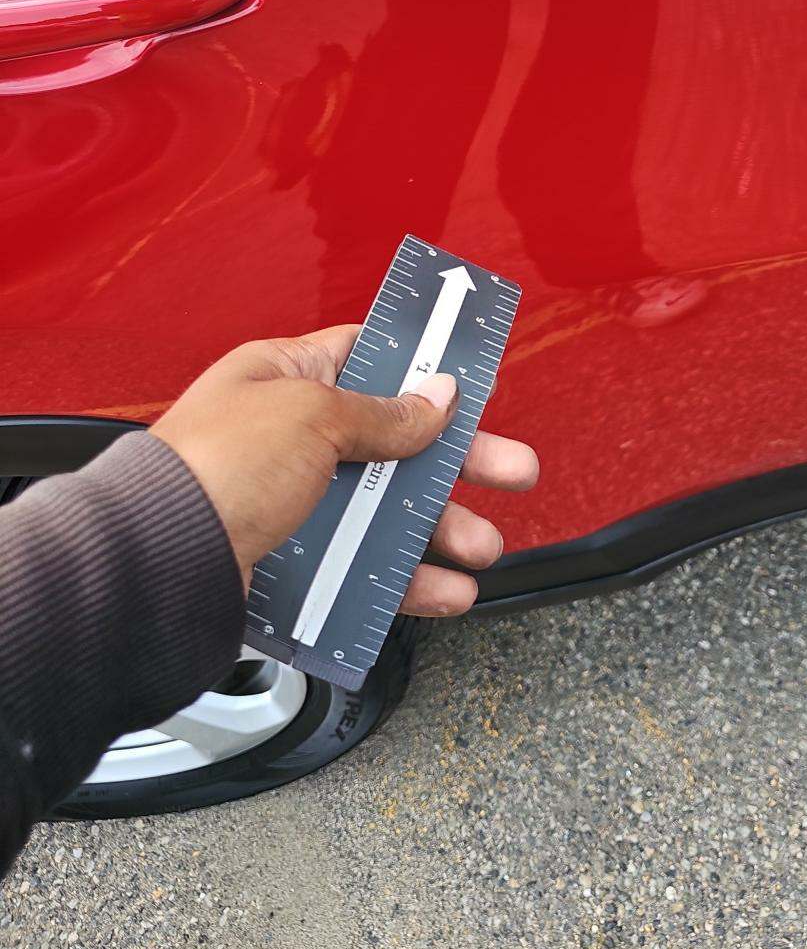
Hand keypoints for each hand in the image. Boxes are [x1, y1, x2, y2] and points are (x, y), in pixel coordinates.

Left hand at [150, 325, 537, 612]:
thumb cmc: (212, 467)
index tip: (476, 383)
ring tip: (482, 546)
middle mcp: (290, 438)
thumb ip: (385, 413)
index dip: (427, 370)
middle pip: (396, 444)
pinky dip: (407, 581)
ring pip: (386, 513)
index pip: (371, 358)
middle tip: (513, 471)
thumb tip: (437, 399)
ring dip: (441, 529)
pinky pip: (364, 570)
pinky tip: (445, 590)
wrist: (152, 565)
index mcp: (286, 378)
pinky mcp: (291, 564)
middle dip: (459, 461)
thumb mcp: (314, 416)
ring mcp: (291, 503)